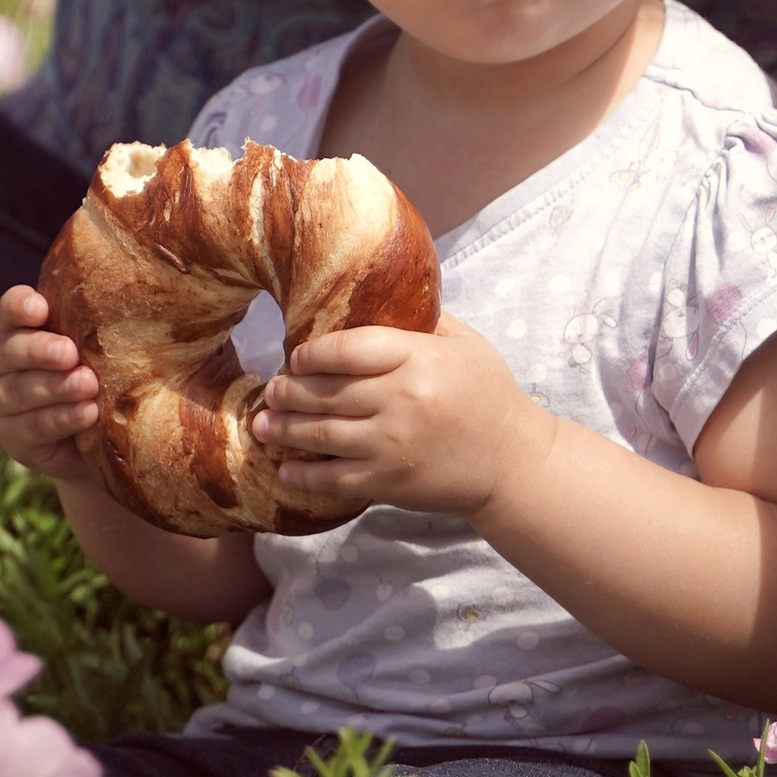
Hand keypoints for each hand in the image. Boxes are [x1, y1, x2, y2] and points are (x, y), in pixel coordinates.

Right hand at [0, 284, 100, 480]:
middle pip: (11, 351)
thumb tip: (154, 296)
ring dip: (55, 388)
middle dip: (41, 351)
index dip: (20, 306)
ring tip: (88, 385)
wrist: (92, 438)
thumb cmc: (96, 372)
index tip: (41, 308)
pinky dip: (62, 419)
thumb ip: (99, 324)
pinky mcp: (14, 439)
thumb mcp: (93, 346)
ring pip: (20, 392)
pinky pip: (34, 428)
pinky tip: (87, 413)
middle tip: (70, 353)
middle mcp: (0, 362)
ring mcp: (0, 403)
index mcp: (16, 329)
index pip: (10, 309)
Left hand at [252, 313, 545, 521]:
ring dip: (285, 430)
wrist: (513, 463)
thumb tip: (383, 295)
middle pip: (326, 392)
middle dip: (289, 392)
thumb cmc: (490, 396)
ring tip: (264, 425)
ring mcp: (392, 444)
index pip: (348, 349)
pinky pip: (334, 479)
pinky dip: (305, 475)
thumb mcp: (466, 345)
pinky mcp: (389, 481)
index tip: (296, 357)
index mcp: (418, 358)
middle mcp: (401, 399)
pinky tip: (286, 469)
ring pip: (321, 434)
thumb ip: (425, 322)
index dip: (312, 354)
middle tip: (272, 390)